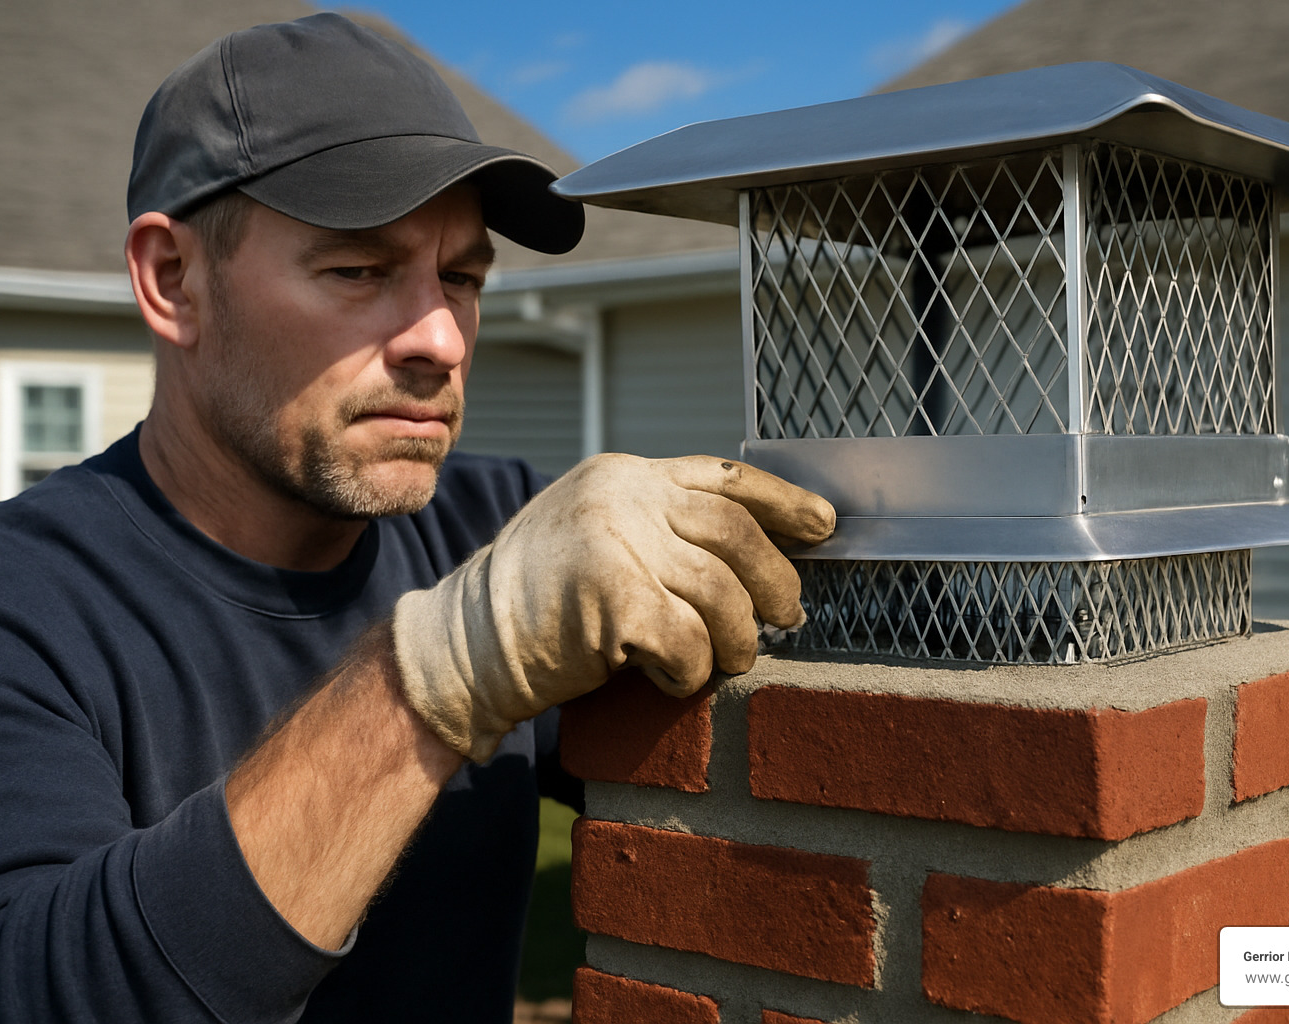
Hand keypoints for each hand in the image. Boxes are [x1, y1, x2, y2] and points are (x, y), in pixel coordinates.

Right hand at [392, 454, 835, 760]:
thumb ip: (659, 527)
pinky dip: (692, 670)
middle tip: (787, 616)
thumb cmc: (538, 602)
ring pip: (722, 593)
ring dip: (738, 638)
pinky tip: (673, 677)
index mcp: (624, 475)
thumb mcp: (595, 535)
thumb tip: (753, 555)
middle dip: (775, 581)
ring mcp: (617, 543)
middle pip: (736, 532)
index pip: (724, 478)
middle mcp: (622, 497)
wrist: (465, 645)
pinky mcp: (614, 600)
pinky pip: (690, 642)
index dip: (783, 502)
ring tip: (731, 658)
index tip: (823, 525)